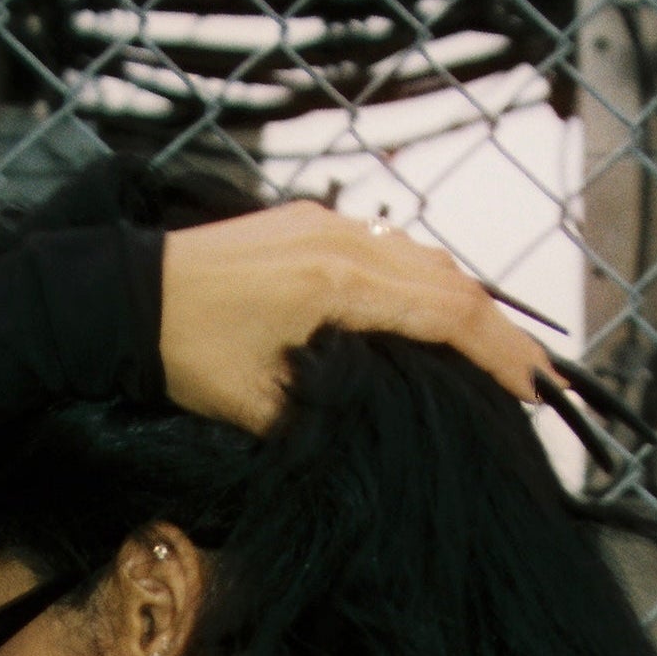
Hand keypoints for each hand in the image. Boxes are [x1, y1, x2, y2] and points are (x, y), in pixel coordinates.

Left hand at [157, 201, 550, 434]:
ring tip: (493, 353)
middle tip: (535, 379)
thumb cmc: (184, 356)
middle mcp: (343, 240)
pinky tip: (432, 316)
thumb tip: (386, 434)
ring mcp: (327, 222)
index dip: (499, 353)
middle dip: (497, 332)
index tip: (536, 389)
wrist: (120, 296)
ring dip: (463, 305)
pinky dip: (423, 283)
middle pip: (449, 281)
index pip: (447, 313)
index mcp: (336, 285)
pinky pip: (388, 247)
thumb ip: (330, 415)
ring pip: (422, 259)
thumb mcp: (259, 407)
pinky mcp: (309, 221)